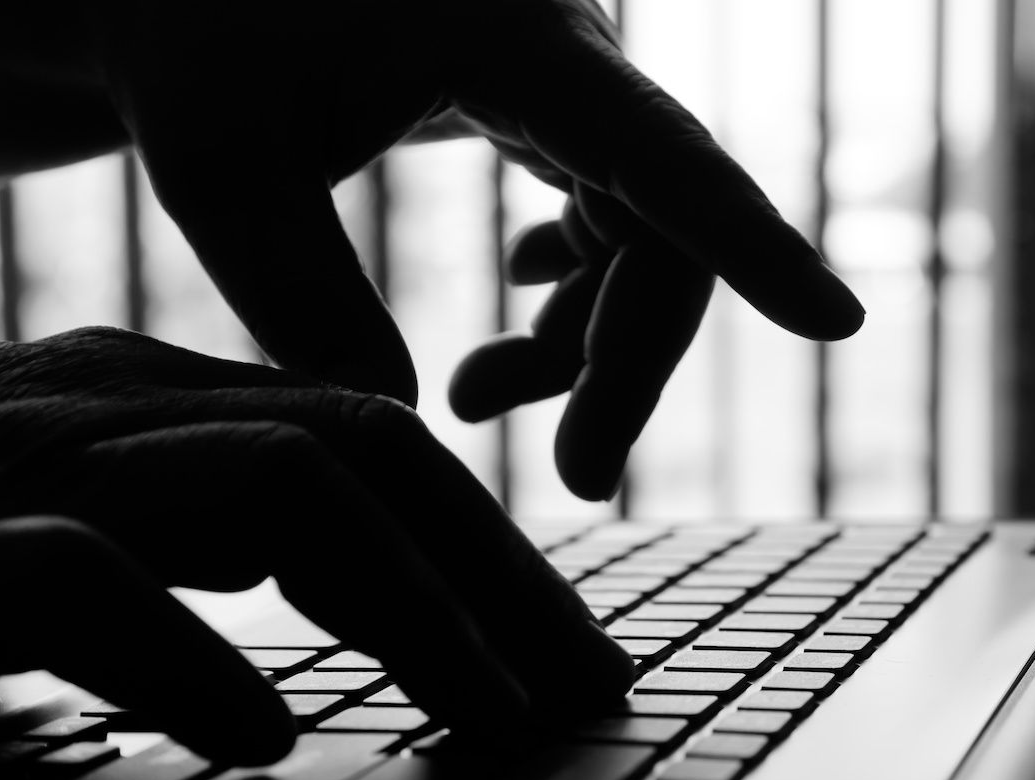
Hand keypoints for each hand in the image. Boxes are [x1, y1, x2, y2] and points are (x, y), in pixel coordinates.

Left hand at [0, 0, 863, 498]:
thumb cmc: (198, 46)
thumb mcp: (223, 177)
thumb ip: (308, 306)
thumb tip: (410, 430)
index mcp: (512, 33)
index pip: (659, 155)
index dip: (752, 246)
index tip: (837, 321)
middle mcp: (572, 50)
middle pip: (664, 237)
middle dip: (624, 369)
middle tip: (575, 480)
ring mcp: (572, 85)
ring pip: (643, 244)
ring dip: (581, 345)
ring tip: (470, 398)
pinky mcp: (554, 112)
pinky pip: (609, 224)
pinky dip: (572, 300)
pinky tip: (520, 321)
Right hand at [0, 327, 632, 764]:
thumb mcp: (76, 546)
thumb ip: (193, 549)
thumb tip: (315, 633)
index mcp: (150, 406)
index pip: (375, 448)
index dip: (496, 557)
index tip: (571, 659)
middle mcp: (105, 410)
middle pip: (371, 451)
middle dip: (509, 580)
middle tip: (597, 694)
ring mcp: (22, 467)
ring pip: (283, 484)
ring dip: (418, 611)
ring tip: (499, 718)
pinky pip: (81, 578)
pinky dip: (189, 658)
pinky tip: (261, 740)